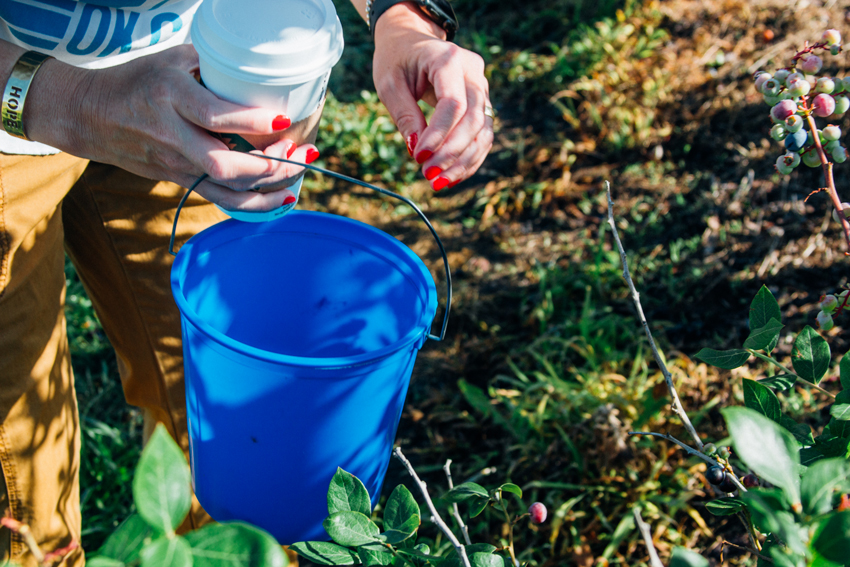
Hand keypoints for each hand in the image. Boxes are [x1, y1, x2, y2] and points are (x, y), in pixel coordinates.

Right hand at [27, 44, 316, 211]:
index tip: (283, 119)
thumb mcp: (171, 61)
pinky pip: (221, 199)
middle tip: (302, 152)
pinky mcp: (179, 180)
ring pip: (227, 187)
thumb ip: (213, 69)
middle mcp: (172, 134)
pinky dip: (255, 204)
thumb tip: (262, 76)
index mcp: (170, 95)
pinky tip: (282, 198)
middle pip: (226, 163)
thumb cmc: (138, 80)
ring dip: (269, 187)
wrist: (90, 115)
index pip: (214, 115)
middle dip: (271, 164)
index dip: (253, 121)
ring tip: (299, 176)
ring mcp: (175, 163)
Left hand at [372, 2, 492, 190]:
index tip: (417, 156)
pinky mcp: (482, 103)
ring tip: (439, 183)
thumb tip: (416, 150)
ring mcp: (482, 87)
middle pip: (473, 119)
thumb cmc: (397, 60)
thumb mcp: (390, 84)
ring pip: (483, 132)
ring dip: (463, 162)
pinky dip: (468, 159)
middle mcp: (473, 72)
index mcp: (449, 59)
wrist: (411, 41)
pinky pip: (482, 136)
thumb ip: (405, 115)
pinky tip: (451, 177)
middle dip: (451, 152)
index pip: (453, 103)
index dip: (438, 135)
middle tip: (428, 174)